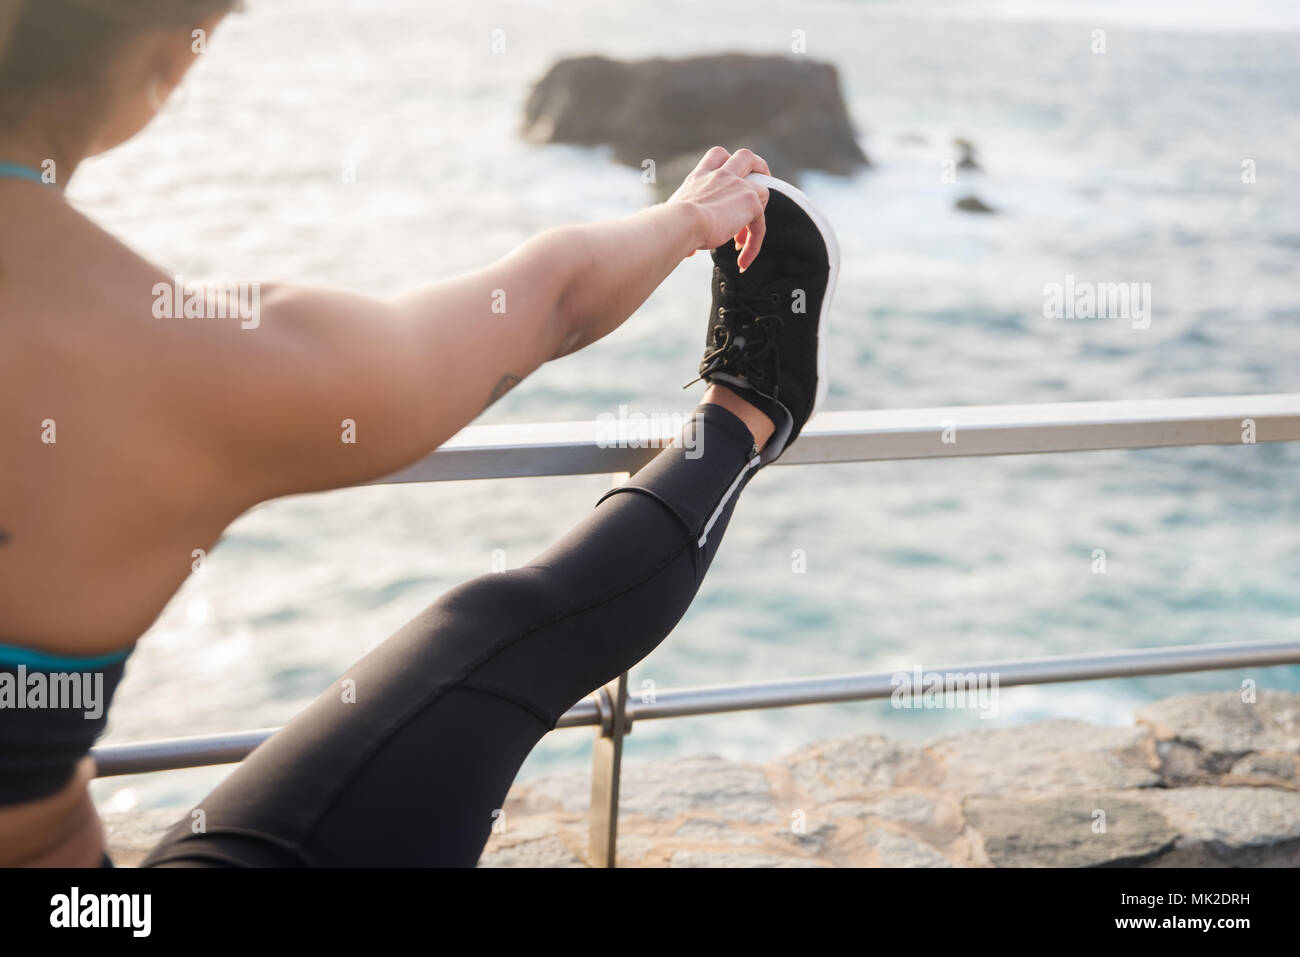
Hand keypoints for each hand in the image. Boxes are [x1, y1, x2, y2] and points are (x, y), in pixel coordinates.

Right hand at [668, 147, 770, 271]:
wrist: (680, 222)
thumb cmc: (670, 223)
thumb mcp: (674, 217)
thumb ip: (684, 227)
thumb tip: (688, 252)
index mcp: (700, 177)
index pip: (717, 157)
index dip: (728, 165)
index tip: (728, 184)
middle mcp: (720, 176)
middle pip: (745, 157)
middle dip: (758, 168)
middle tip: (760, 185)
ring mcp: (738, 186)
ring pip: (764, 187)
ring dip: (762, 209)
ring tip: (753, 234)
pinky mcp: (750, 203)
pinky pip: (760, 225)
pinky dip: (754, 244)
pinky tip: (743, 261)